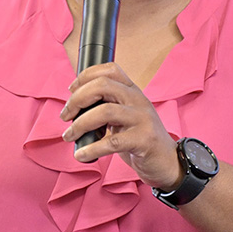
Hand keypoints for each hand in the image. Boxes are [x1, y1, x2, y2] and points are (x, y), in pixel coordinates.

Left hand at [60, 63, 180, 189]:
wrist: (167, 162)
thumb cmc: (140, 139)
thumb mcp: (125, 116)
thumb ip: (106, 106)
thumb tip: (74, 107)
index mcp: (132, 91)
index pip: (109, 69)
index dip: (86, 76)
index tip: (71, 91)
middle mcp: (138, 100)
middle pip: (103, 85)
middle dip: (77, 99)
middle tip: (65, 115)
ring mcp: (142, 119)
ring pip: (105, 111)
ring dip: (79, 124)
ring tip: (69, 135)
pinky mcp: (143, 140)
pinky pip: (112, 142)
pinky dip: (91, 148)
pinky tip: (81, 154)